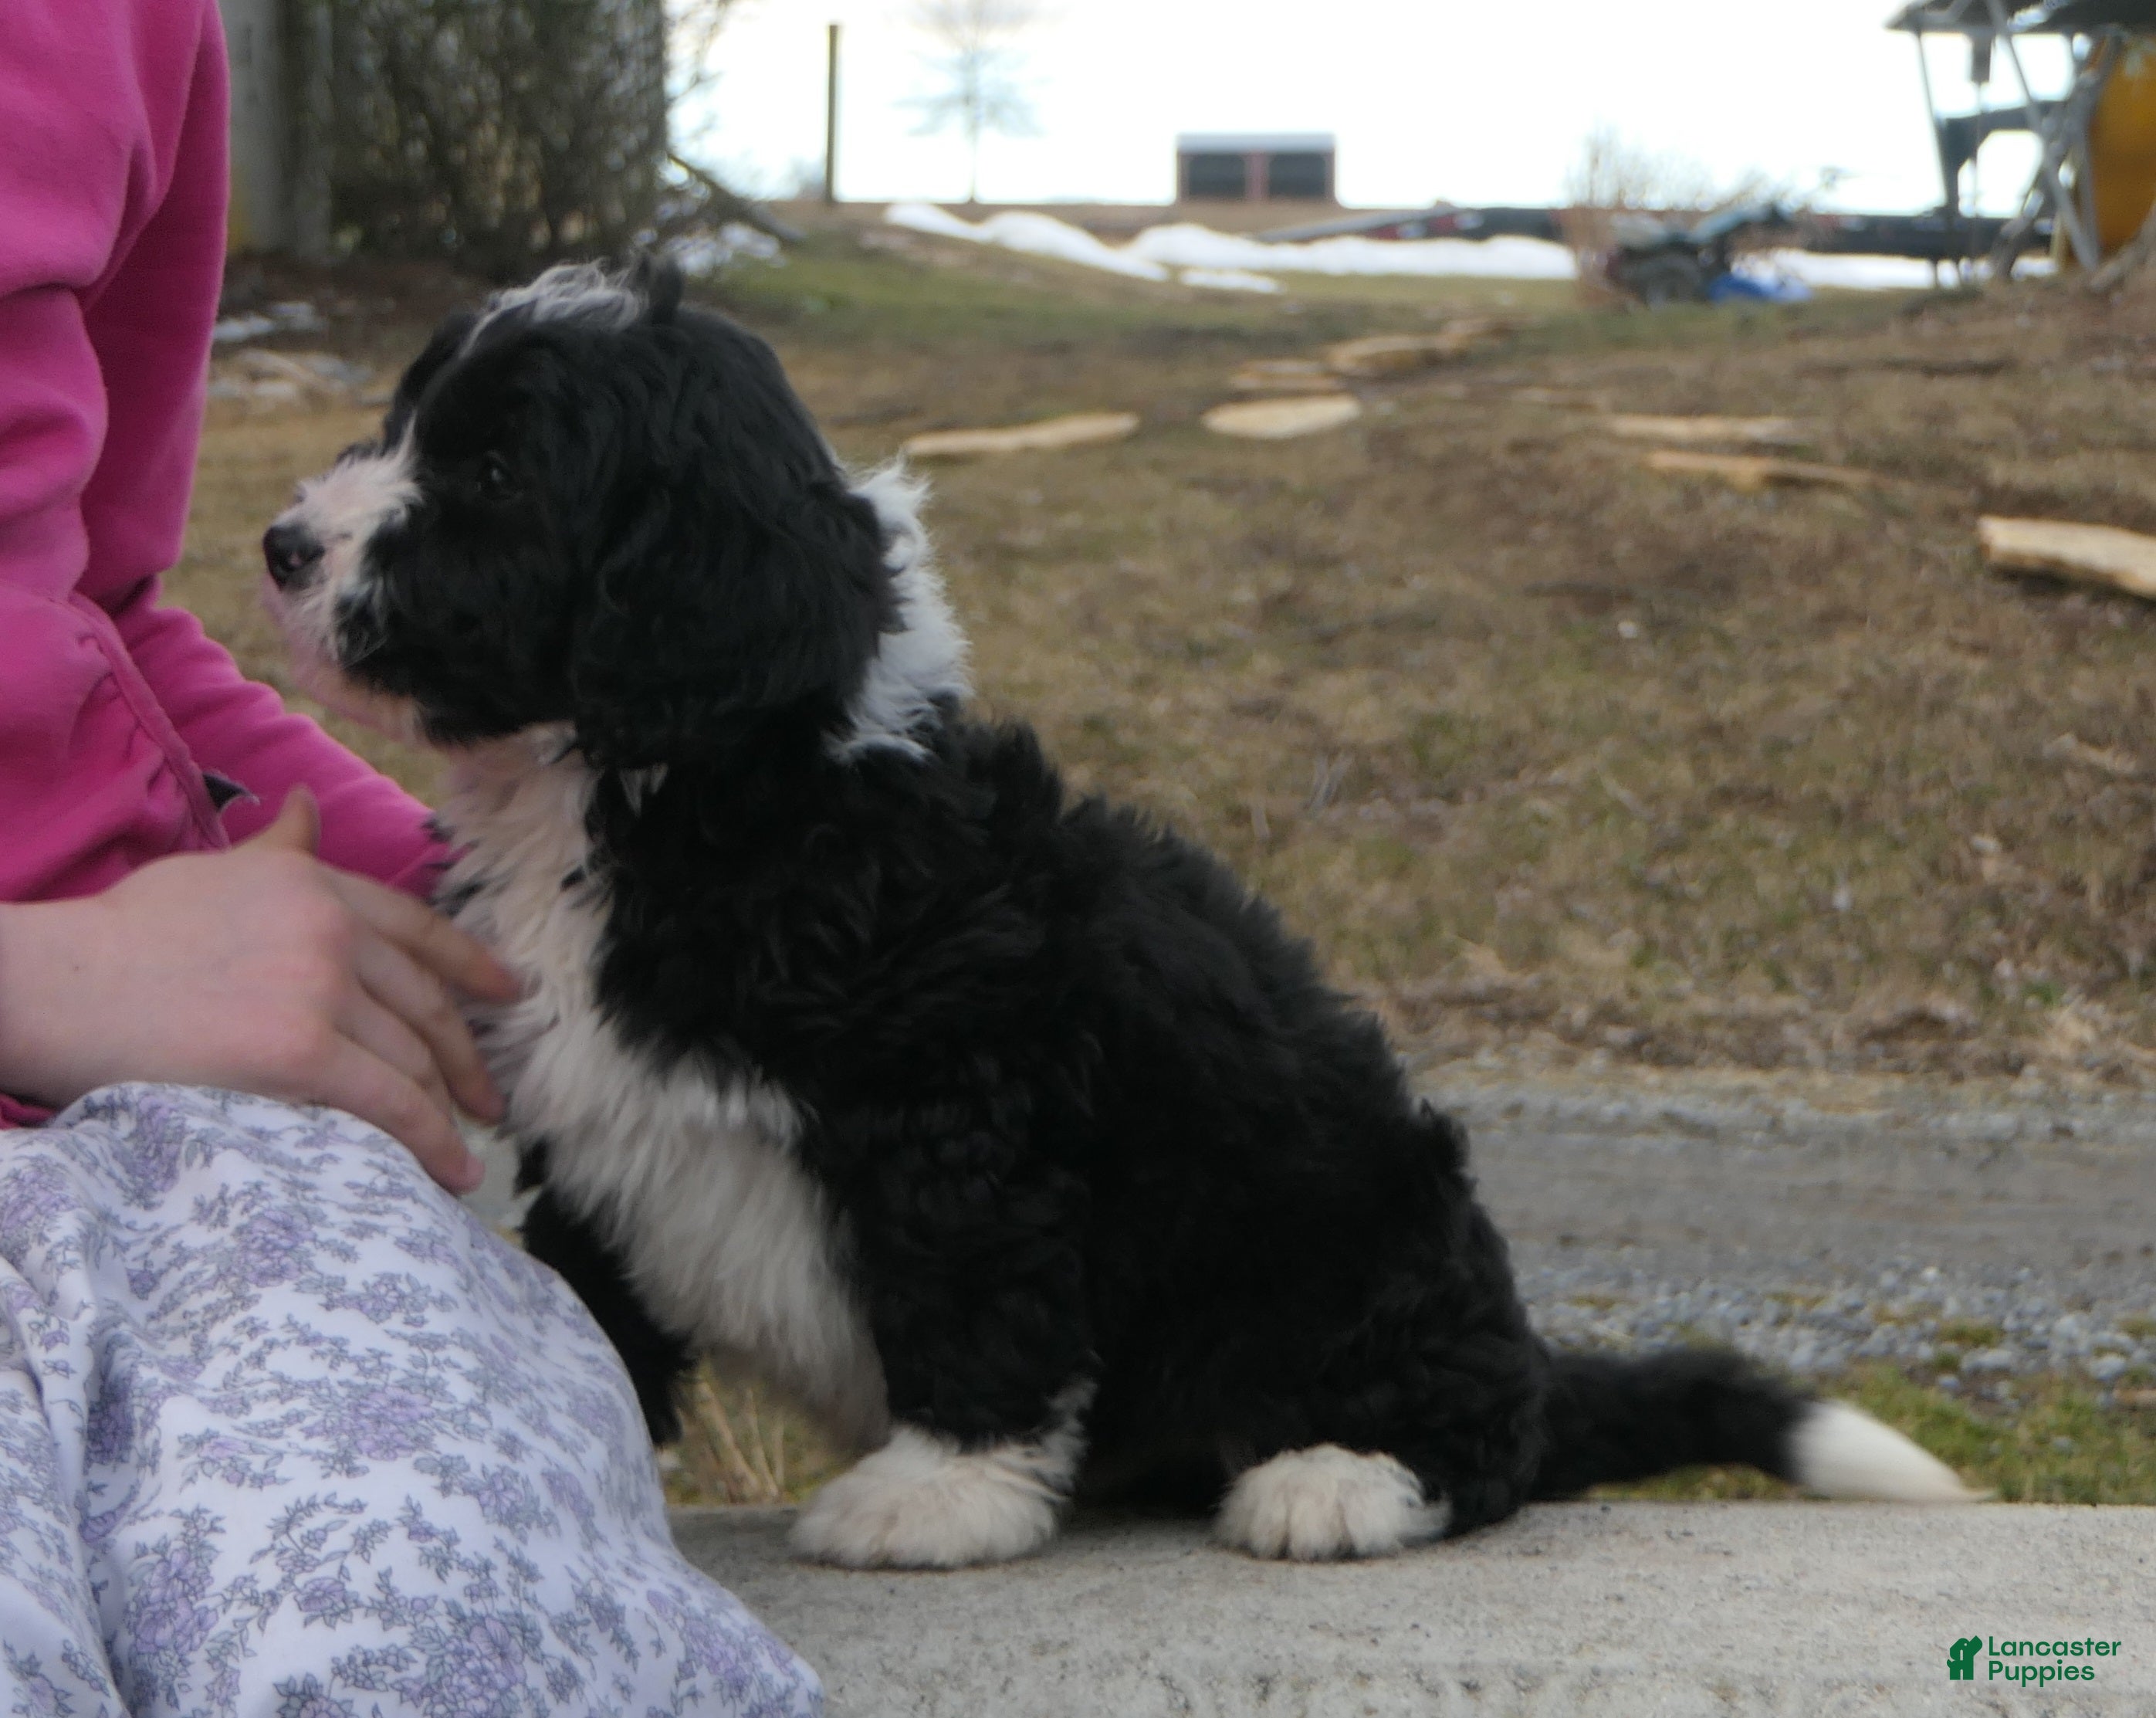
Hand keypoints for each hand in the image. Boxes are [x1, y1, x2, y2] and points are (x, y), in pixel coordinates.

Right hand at [0, 789, 521, 1191]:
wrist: (56, 984)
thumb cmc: (120, 936)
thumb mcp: (211, 873)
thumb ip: (277, 851)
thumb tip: (309, 806)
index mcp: (316, 885)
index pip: (420, 930)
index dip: (474, 968)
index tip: (511, 996)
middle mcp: (331, 930)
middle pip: (427, 1005)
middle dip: (467, 1059)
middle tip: (490, 1099)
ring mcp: (319, 989)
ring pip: (412, 1059)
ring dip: (448, 1110)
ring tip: (465, 1144)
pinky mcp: (299, 1053)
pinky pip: (390, 1103)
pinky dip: (430, 1141)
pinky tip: (450, 1170)